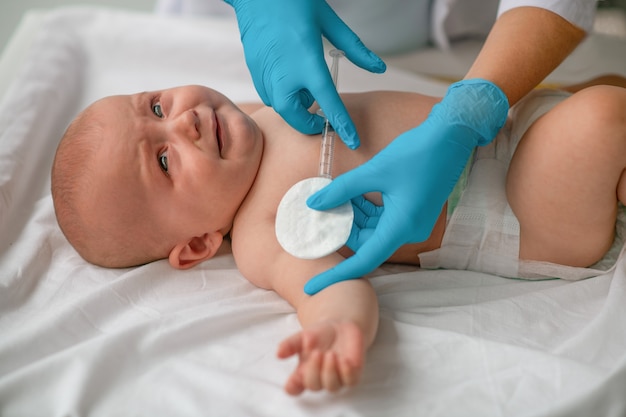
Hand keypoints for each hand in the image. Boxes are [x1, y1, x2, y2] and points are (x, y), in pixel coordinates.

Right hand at [224, 0, 385, 148]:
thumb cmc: (295, 0)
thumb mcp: (330, 21)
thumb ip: (355, 48)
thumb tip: (379, 67)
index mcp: (307, 61)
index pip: (329, 102)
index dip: (342, 124)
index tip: (352, 141)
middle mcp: (284, 72)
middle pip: (295, 116)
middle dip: (308, 124)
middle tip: (321, 120)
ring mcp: (265, 73)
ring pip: (280, 107)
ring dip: (294, 108)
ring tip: (305, 91)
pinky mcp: (254, 69)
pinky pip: (268, 94)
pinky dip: (281, 96)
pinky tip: (290, 81)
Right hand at [277, 321, 364, 394]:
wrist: (340, 326)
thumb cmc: (319, 335)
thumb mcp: (302, 336)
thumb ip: (290, 344)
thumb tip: (278, 353)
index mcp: (303, 373)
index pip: (294, 388)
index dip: (292, 387)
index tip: (294, 377)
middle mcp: (319, 378)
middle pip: (313, 386)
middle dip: (314, 370)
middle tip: (317, 352)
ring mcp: (336, 378)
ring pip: (332, 386)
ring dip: (330, 371)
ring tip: (330, 354)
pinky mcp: (352, 374)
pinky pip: (350, 381)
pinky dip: (346, 372)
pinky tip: (344, 360)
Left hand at [305, 79, 508, 293]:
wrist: (452, 136)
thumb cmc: (417, 153)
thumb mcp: (373, 171)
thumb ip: (342, 190)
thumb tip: (315, 204)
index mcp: (401, 228)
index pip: (363, 262)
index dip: (337, 274)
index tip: (313, 286)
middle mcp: (408, 231)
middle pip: (367, 243)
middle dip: (343, 230)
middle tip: (321, 214)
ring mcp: (412, 222)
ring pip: (374, 230)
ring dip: (354, 218)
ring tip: (336, 198)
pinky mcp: (413, 212)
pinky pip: (384, 220)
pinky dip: (367, 210)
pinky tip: (353, 194)